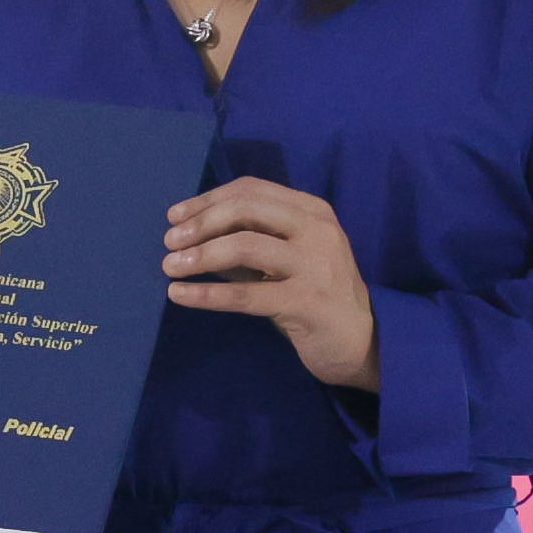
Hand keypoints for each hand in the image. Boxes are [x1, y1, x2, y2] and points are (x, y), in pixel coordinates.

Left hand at [163, 177, 380, 391]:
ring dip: (200, 255)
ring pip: (244, 246)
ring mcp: (314, 265)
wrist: (362, 343)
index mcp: (312, 211)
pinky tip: (180, 295)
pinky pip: (246, 294)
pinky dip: (207, 293)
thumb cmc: (316, 295)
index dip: (208, 200)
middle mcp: (316, 230)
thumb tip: (189, 232)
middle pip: (246, 209)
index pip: (251, 190)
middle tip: (169, 242)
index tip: (176, 216)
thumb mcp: (286, 258)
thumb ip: (248, 241)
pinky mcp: (305, 302)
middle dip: (201, 222)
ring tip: (170, 267)